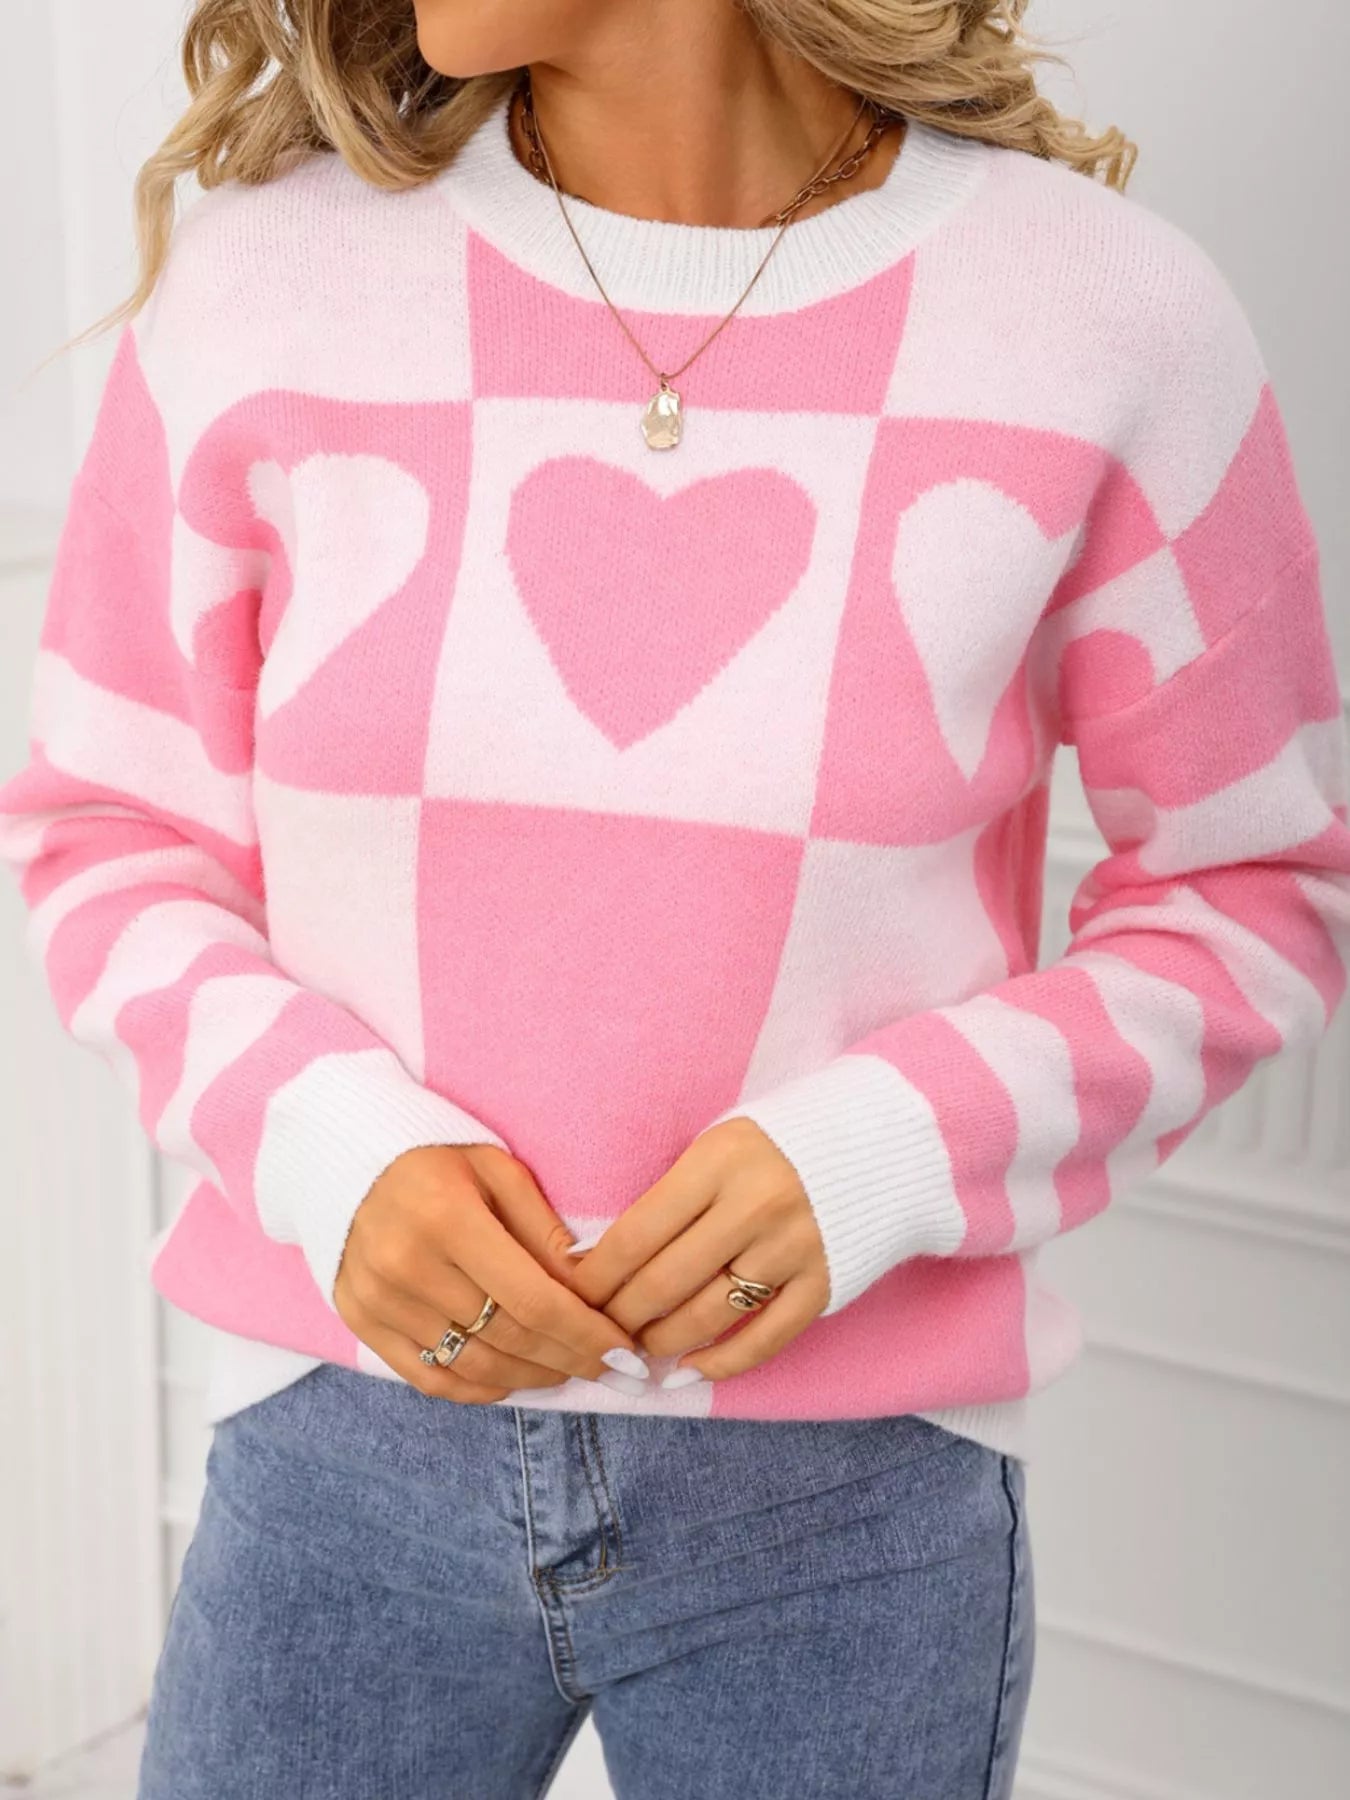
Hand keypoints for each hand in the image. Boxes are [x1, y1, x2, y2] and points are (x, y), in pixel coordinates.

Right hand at [334, 1143, 648, 1402]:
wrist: (343, 1159)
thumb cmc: (435, 1158)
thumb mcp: (497, 1170)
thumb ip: (543, 1228)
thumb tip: (591, 1287)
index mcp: (448, 1219)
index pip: (534, 1300)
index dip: (586, 1334)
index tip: (626, 1354)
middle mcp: (408, 1266)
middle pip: (509, 1337)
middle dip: (569, 1358)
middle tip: (609, 1368)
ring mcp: (379, 1300)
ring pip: (474, 1365)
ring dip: (531, 1377)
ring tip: (568, 1370)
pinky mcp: (361, 1321)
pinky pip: (428, 1377)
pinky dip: (479, 1389)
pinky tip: (514, 1380)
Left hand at [565, 1118, 830, 1384]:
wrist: (879, 1139)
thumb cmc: (778, 1143)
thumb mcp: (719, 1145)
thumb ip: (673, 1194)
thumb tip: (603, 1257)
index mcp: (717, 1162)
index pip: (636, 1234)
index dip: (595, 1275)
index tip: (572, 1293)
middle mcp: (754, 1206)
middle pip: (664, 1281)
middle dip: (619, 1316)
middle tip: (598, 1330)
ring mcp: (793, 1248)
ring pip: (706, 1316)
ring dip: (661, 1341)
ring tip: (636, 1349)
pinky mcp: (824, 1283)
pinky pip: (764, 1339)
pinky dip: (722, 1363)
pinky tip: (690, 1370)